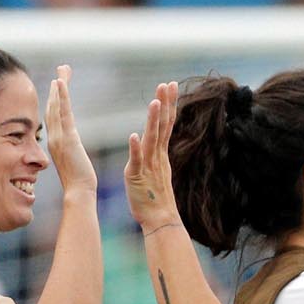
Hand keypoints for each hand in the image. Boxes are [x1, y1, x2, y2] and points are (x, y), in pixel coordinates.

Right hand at [43, 65, 94, 196]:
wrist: (79, 194)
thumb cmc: (79, 183)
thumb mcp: (73, 162)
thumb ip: (70, 151)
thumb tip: (71, 147)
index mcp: (56, 142)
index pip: (54, 115)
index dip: (54, 98)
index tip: (58, 82)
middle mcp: (54, 137)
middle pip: (53, 106)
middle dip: (57, 86)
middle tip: (62, 68)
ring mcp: (59, 137)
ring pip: (56, 106)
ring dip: (59, 86)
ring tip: (63, 69)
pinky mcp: (67, 139)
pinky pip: (62, 113)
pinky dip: (60, 97)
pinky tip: (60, 82)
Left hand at [123, 82, 179, 233]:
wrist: (159, 218)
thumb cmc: (154, 196)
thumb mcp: (155, 169)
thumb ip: (153, 154)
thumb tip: (150, 140)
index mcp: (159, 153)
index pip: (166, 123)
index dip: (168, 104)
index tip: (170, 85)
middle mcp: (156, 156)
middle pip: (162, 125)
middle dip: (165, 104)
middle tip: (166, 84)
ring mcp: (148, 165)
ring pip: (152, 139)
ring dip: (153, 121)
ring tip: (154, 102)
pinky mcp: (136, 176)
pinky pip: (136, 160)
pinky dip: (136, 148)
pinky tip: (134, 135)